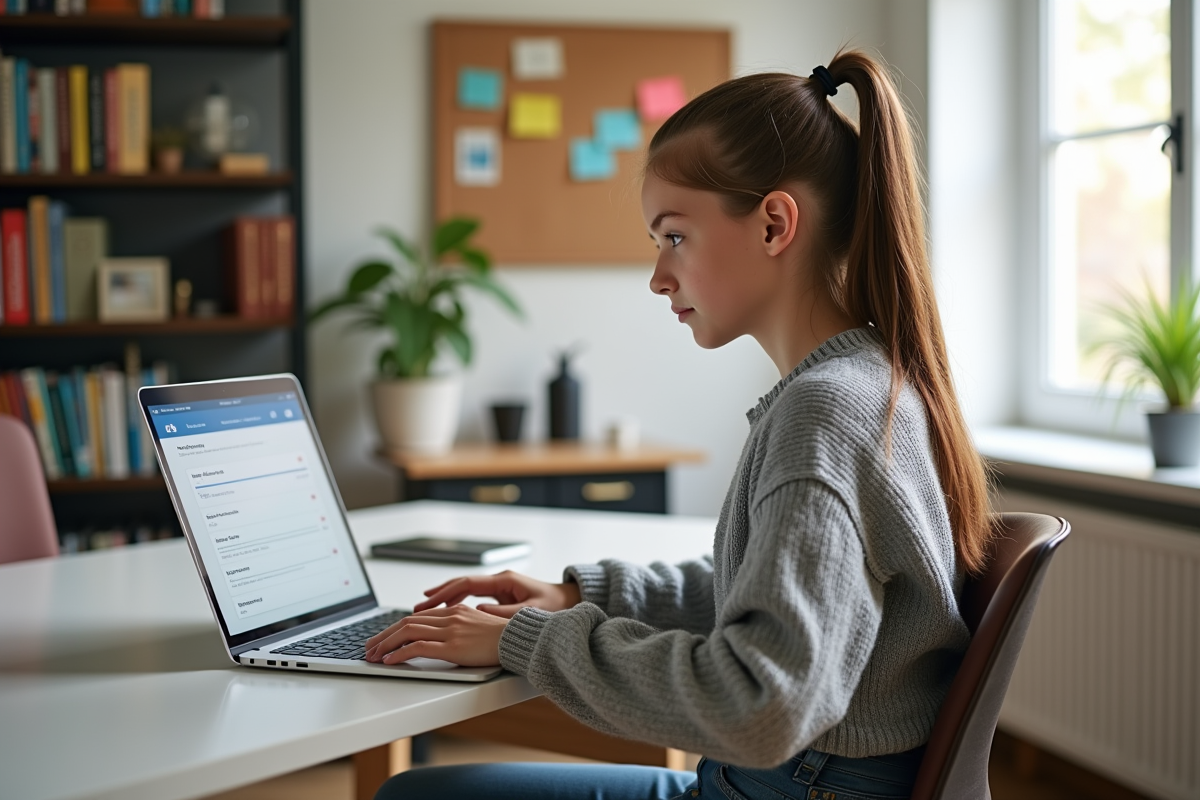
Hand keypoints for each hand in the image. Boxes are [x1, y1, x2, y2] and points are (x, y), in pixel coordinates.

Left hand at [364, 605, 506, 666]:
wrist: (520, 641)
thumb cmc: (503, 639)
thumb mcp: (478, 627)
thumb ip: (459, 629)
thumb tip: (442, 640)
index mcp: (455, 611)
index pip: (417, 617)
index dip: (396, 627)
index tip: (383, 638)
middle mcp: (449, 617)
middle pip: (406, 622)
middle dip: (383, 635)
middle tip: (369, 647)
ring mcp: (450, 631)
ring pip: (407, 632)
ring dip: (385, 644)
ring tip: (373, 655)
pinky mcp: (451, 646)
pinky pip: (417, 647)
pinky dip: (398, 653)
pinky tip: (389, 660)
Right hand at [414, 570, 581, 617]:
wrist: (571, 602)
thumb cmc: (555, 607)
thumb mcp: (529, 612)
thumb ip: (503, 613)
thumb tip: (477, 612)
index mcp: (504, 581)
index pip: (466, 583)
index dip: (444, 591)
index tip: (427, 599)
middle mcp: (499, 581)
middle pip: (461, 585)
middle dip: (438, 595)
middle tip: (418, 607)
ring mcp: (499, 588)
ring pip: (465, 590)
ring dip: (445, 599)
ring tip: (424, 610)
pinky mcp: (501, 597)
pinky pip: (472, 597)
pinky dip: (457, 603)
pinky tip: (446, 612)